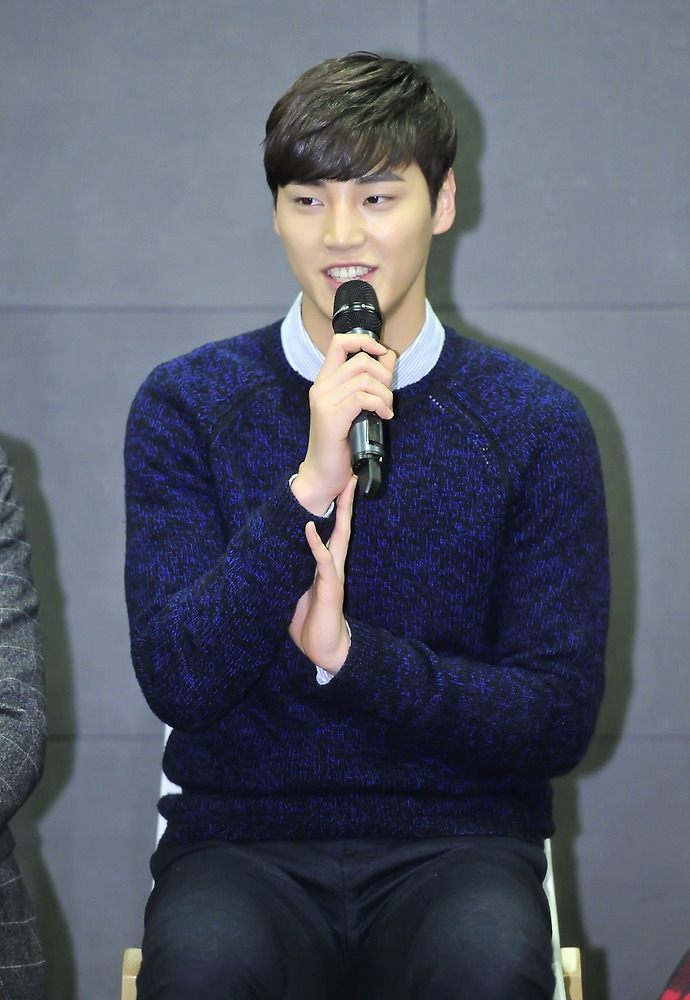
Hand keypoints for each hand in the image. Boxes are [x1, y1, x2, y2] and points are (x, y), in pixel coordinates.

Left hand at [289, 476, 356, 674]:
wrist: (325, 649)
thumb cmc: (310, 623)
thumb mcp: (296, 592)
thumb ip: (292, 572)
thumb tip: (276, 557)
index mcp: (326, 566)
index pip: (333, 532)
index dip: (337, 510)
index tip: (339, 488)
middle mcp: (333, 565)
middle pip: (343, 527)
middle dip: (346, 503)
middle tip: (351, 478)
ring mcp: (333, 574)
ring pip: (338, 537)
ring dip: (341, 514)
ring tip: (343, 491)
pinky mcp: (330, 587)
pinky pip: (322, 561)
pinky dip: (315, 544)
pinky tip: (309, 528)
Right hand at [291, 334, 395, 515]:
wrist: (323, 473)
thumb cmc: (340, 442)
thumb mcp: (357, 406)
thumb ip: (371, 380)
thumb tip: (388, 356)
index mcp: (325, 381)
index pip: (339, 342)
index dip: (364, 341)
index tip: (382, 352)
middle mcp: (321, 387)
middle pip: (360, 360)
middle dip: (384, 375)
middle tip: (387, 396)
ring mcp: (324, 401)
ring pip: (364, 379)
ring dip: (384, 394)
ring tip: (386, 410)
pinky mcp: (331, 417)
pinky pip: (363, 398)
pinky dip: (380, 405)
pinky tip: (384, 417)